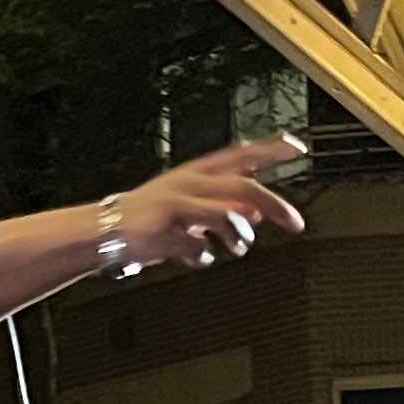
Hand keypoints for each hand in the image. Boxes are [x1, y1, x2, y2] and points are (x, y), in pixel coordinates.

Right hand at [114, 138, 309, 270]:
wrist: (106, 230)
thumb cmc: (150, 219)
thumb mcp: (192, 208)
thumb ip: (224, 207)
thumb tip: (258, 214)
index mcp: (198, 173)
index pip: (242, 154)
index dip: (270, 149)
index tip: (297, 146)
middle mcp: (191, 182)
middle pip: (244, 187)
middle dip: (275, 205)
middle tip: (296, 223)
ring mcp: (179, 202)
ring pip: (228, 214)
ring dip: (239, 235)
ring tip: (238, 246)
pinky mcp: (168, 225)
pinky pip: (200, 244)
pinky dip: (204, 255)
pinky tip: (197, 257)